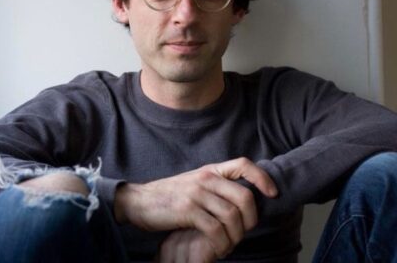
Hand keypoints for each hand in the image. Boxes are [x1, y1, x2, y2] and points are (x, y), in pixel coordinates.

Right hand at [115, 157, 276, 256]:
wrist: (140, 201)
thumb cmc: (171, 196)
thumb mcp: (196, 183)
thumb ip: (216, 186)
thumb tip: (243, 200)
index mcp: (210, 170)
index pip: (243, 164)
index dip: (262, 177)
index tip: (272, 193)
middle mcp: (206, 178)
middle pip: (245, 196)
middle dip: (252, 219)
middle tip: (245, 231)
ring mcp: (197, 193)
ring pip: (232, 216)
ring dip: (235, 237)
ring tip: (228, 245)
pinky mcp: (188, 210)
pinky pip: (215, 230)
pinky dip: (222, 244)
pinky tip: (218, 248)